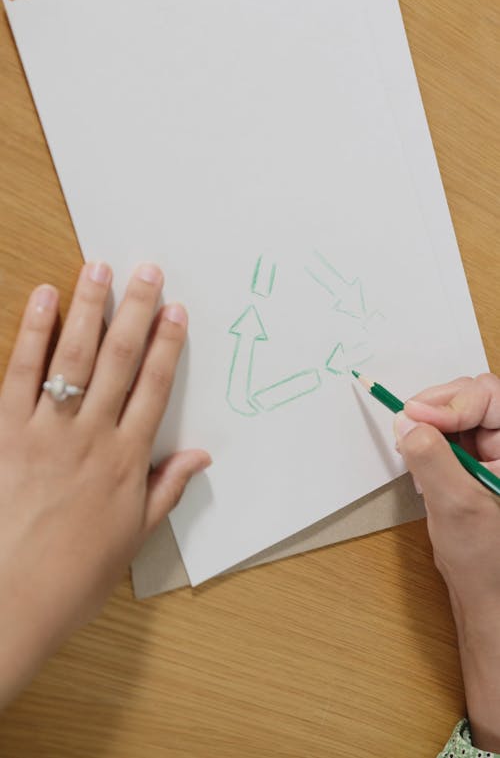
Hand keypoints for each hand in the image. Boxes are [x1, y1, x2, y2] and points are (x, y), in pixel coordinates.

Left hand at [0, 262, 209, 706]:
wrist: (12, 601)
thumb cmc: (74, 575)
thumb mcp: (132, 537)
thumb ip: (166, 488)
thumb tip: (202, 455)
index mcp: (125, 460)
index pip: (152, 388)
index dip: (166, 345)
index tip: (175, 309)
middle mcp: (90, 436)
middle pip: (119, 361)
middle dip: (135, 311)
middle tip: (147, 269)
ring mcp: (46, 430)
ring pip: (74, 357)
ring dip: (89, 309)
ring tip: (99, 269)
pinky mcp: (6, 431)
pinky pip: (20, 372)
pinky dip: (32, 333)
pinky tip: (43, 299)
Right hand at [394, 373, 499, 750]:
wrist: (488, 595)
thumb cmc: (485, 560)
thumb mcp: (455, 505)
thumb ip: (431, 458)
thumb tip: (408, 422)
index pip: (490, 396)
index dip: (452, 400)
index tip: (416, 415)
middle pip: (473, 398)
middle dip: (437, 409)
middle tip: (407, 424)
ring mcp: (495, 452)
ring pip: (457, 415)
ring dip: (430, 427)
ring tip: (413, 450)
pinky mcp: (477, 462)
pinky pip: (449, 435)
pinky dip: (429, 444)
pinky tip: (422, 468)